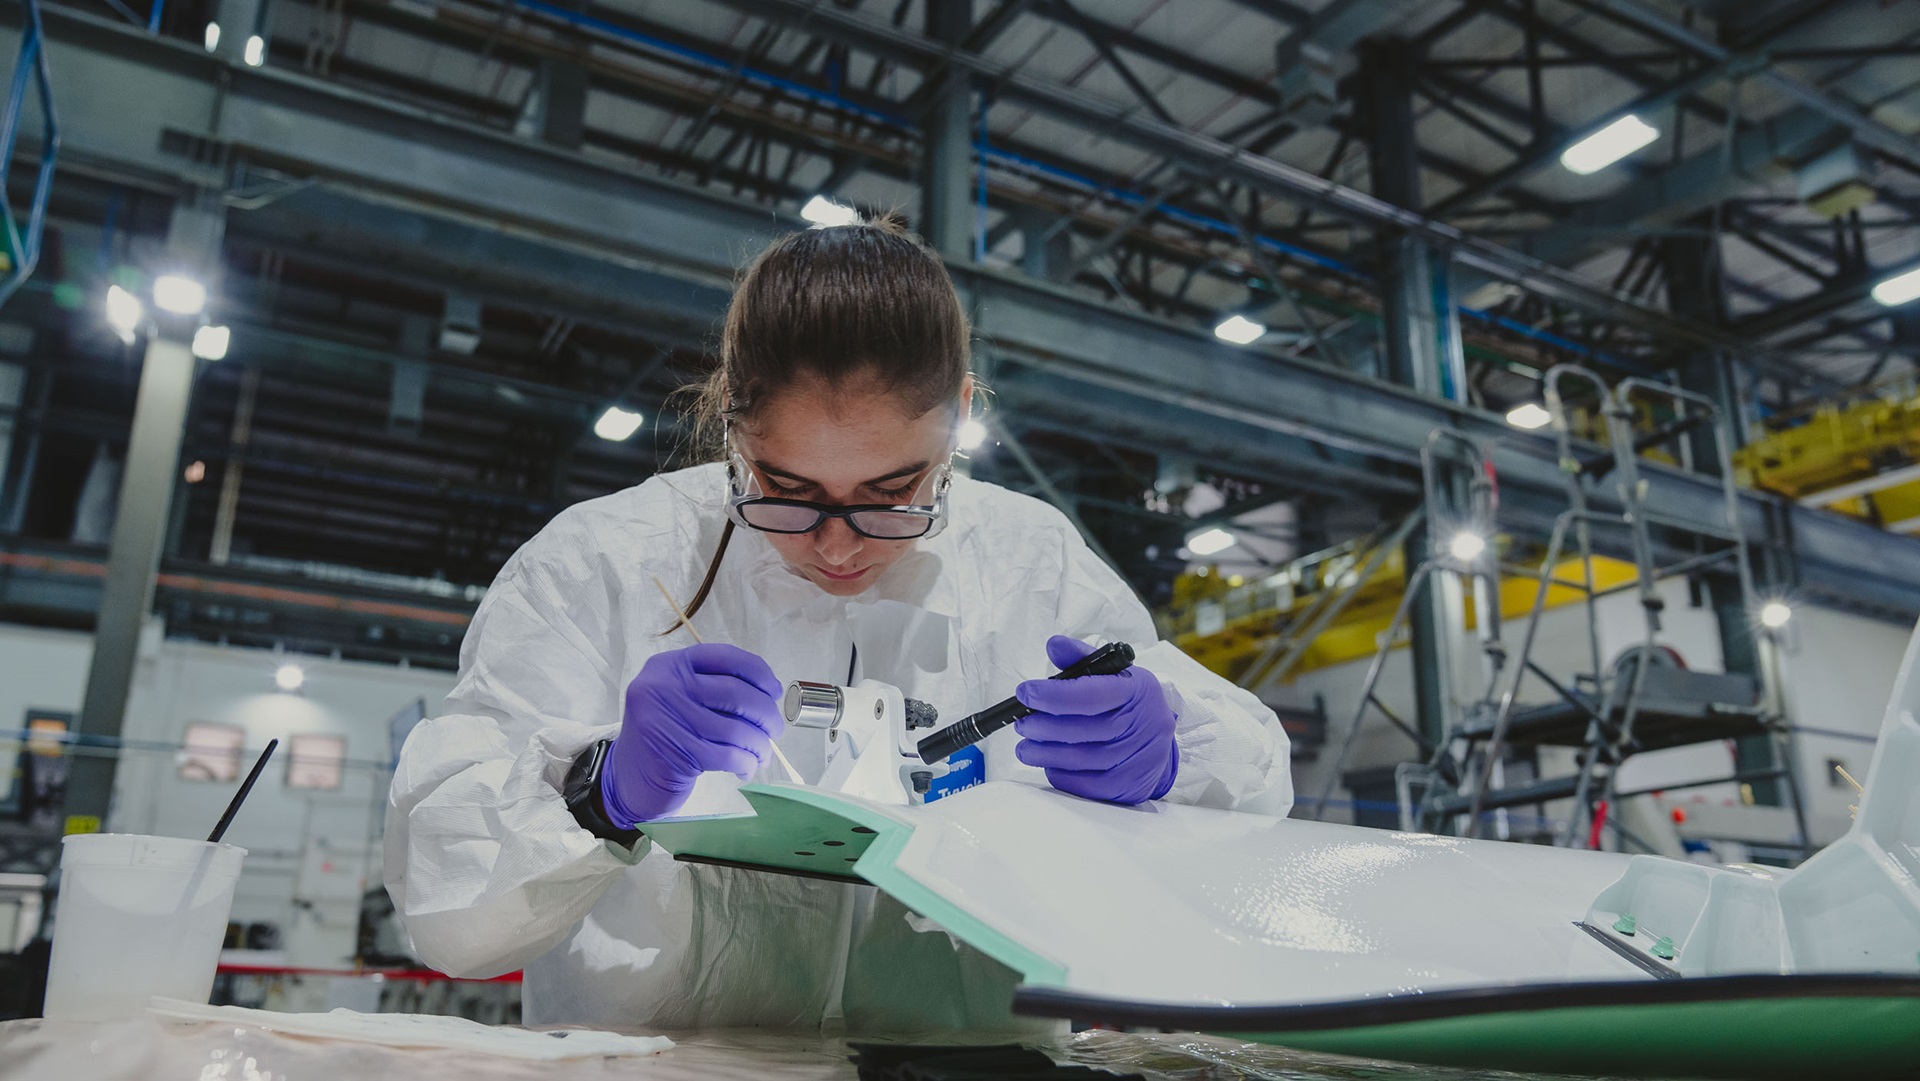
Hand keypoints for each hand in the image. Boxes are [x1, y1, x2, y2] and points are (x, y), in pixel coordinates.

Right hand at [601, 643, 785, 824]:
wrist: (627, 779)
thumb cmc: (664, 736)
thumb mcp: (677, 698)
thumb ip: (711, 686)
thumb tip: (767, 695)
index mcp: (668, 665)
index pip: (725, 657)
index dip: (758, 672)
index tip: (772, 691)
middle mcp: (664, 686)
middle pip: (736, 693)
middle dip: (765, 714)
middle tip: (774, 730)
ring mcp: (668, 719)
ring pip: (737, 728)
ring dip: (760, 744)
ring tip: (762, 754)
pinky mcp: (676, 753)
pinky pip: (729, 755)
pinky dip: (746, 762)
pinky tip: (746, 767)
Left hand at [1013, 636, 1178, 804]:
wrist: (1161, 742)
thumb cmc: (1129, 703)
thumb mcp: (1114, 674)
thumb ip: (1081, 659)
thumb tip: (1054, 645)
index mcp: (1137, 691)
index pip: (1092, 694)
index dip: (1054, 695)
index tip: (1025, 693)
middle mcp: (1143, 725)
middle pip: (1082, 731)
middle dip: (1042, 727)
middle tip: (1021, 724)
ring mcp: (1139, 759)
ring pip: (1080, 760)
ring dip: (1043, 753)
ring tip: (1025, 747)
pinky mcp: (1130, 787)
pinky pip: (1086, 786)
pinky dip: (1060, 774)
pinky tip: (1049, 763)